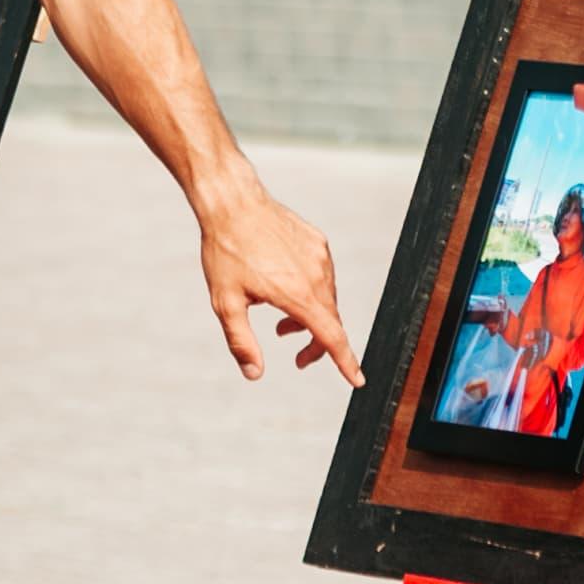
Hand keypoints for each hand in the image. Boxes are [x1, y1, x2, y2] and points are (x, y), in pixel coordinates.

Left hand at [192, 171, 356, 384]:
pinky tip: (285, 290)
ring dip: (311, 318)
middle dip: (317, 344)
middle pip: (331, 322)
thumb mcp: (226, 303)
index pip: (331, 337)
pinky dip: (311, 292)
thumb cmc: (226, 252)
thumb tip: (254, 374)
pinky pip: (323, 276)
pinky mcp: (318, 242)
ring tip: (281, 324)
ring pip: (327, 299)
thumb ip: (242, 342)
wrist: (232, 203)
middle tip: (297, 358)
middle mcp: (317, 275)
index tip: (357, 381)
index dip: (345, 362)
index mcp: (297, 294)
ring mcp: (320, 256)